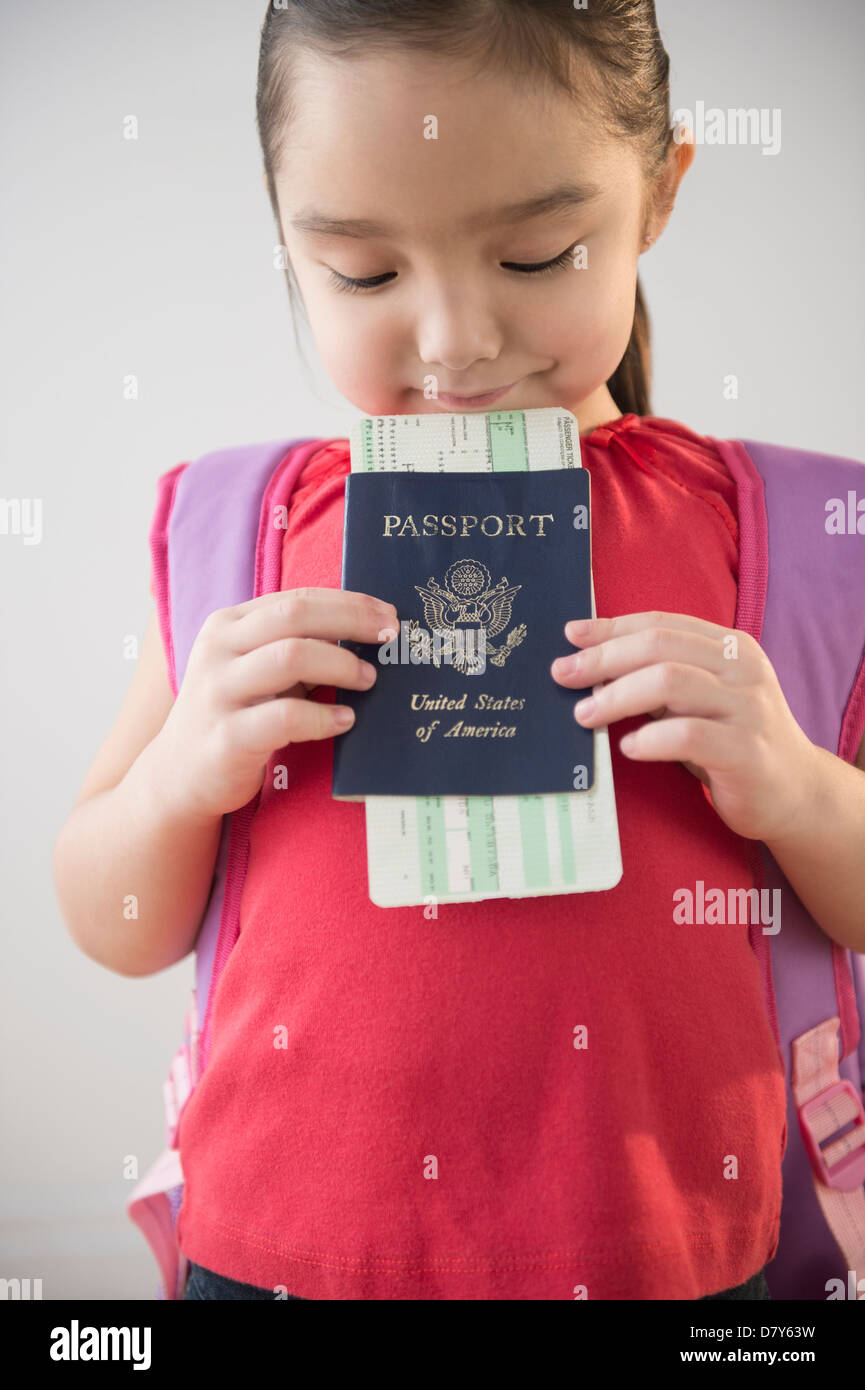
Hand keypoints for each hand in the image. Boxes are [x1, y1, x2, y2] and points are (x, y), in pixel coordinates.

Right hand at [155, 587, 397, 820]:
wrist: (179, 775)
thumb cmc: (234, 714)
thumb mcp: (255, 669)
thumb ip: (294, 645)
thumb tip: (366, 632)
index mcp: (229, 625)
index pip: (297, 599)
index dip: (349, 603)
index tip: (387, 615)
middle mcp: (219, 650)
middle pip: (296, 617)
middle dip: (352, 621)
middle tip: (390, 638)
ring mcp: (218, 692)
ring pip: (291, 657)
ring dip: (341, 665)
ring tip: (368, 680)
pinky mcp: (227, 736)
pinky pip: (286, 717)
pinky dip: (324, 717)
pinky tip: (345, 721)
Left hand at [550, 610, 817, 842]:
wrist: (795, 792)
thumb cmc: (732, 741)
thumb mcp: (700, 699)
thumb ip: (660, 676)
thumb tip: (588, 661)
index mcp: (730, 647)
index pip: (662, 624)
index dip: (613, 627)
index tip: (571, 635)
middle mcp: (742, 669)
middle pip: (661, 646)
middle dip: (604, 658)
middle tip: (563, 675)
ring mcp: (748, 708)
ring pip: (672, 682)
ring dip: (618, 696)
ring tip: (585, 714)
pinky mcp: (748, 751)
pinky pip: (689, 735)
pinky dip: (651, 738)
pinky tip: (628, 747)